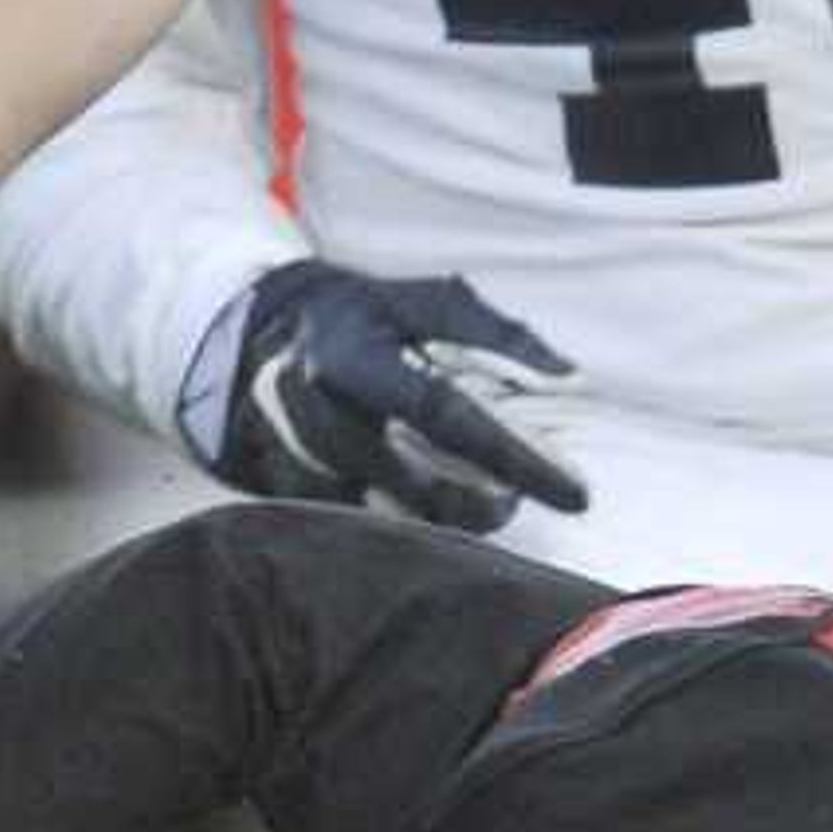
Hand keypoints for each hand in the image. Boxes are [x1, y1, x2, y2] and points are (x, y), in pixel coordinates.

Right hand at [203, 261, 588, 529]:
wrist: (255, 329)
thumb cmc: (365, 317)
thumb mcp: (427, 303)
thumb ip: (499, 334)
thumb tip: (571, 376)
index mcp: (353, 354)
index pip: (449, 416)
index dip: (516, 458)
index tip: (576, 494)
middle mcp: (310, 406)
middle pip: (414, 488)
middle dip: (479, 506)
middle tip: (511, 502)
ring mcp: (282, 454)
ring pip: (380, 518)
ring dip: (439, 523)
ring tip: (474, 508)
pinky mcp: (269, 488)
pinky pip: (344, 528)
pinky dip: (389, 528)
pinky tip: (415, 513)